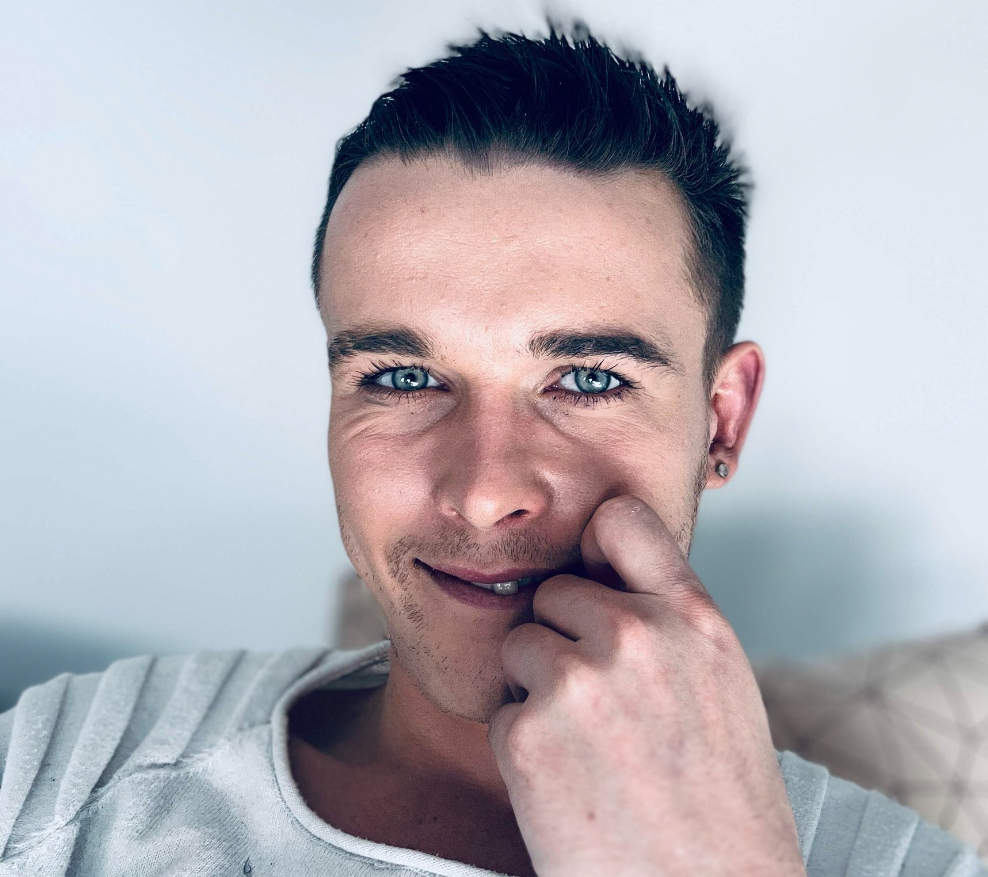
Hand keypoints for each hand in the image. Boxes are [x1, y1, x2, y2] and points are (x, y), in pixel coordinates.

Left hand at [486, 495, 805, 876]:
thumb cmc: (720, 804)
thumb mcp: (723, 687)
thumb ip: (668, 622)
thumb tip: (604, 576)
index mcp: (694, 621)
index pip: (621, 519)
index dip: (597, 542)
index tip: (592, 569)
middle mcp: (636, 636)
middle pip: (555, 591)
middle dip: (564, 637)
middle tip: (603, 706)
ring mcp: (578, 682)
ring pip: (521, 644)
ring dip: (537, 687)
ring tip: (589, 747)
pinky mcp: (527, 734)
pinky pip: (502, 708)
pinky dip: (522, 742)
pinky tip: (568, 784)